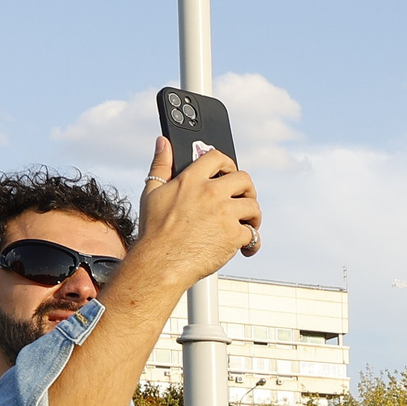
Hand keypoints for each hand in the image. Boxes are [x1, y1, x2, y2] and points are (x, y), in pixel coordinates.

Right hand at [129, 138, 260, 292]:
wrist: (161, 263)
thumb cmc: (155, 232)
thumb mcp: (152, 193)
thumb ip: (161, 164)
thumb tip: (163, 142)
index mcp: (192, 180)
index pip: (217, 157)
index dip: (228, 164)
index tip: (229, 172)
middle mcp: (210, 193)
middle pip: (244, 179)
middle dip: (247, 189)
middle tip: (244, 199)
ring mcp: (224, 213)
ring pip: (253, 206)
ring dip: (254, 216)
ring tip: (248, 224)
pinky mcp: (233, 235)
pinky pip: (253, 235)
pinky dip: (253, 242)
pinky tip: (246, 247)